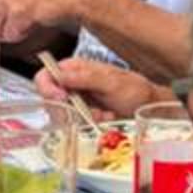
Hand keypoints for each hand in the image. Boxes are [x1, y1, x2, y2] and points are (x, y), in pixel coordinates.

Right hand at [35, 55, 160, 122]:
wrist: (147, 106)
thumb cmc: (133, 89)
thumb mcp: (111, 82)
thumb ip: (85, 77)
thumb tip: (60, 75)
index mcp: (75, 68)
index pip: (45, 75)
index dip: (47, 88)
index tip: (62, 99)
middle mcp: (71, 83)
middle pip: (49, 99)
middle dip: (69, 109)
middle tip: (90, 111)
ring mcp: (76, 100)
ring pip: (61, 114)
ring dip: (82, 118)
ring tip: (104, 113)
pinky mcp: (82, 116)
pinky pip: (74, 124)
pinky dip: (89, 124)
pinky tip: (105, 118)